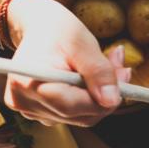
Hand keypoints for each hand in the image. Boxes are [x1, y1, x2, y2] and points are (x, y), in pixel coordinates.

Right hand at [4, 0, 129, 125]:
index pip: (71, 106)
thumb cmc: (58, 31)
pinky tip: (94, 80)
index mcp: (26, 83)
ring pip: (83, 117)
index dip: (102, 97)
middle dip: (107, 95)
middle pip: (81, 115)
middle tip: (122, 69)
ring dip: (102, 96)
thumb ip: (98, 72)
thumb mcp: (82, 43)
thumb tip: (111, 101)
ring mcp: (33, 112)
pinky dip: (92, 99)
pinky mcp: (44, 114)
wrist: (41, 30)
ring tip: (109, 67)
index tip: (123, 76)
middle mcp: (26, 103)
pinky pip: (78, 115)